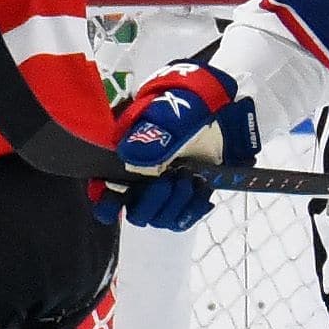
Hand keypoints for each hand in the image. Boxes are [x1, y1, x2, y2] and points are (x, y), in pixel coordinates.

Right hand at [105, 63, 258, 232]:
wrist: (225, 113)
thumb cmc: (189, 108)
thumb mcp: (171, 116)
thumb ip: (152, 135)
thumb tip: (131, 155)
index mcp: (125, 159)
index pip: (103, 192)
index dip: (107, 202)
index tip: (123, 196)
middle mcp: (140, 180)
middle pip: (135, 213)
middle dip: (154, 200)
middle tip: (173, 178)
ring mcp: (165, 192)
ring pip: (159, 219)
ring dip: (176, 203)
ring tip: (191, 178)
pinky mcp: (186, 199)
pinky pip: (182, 219)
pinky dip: (192, 209)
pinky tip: (201, 189)